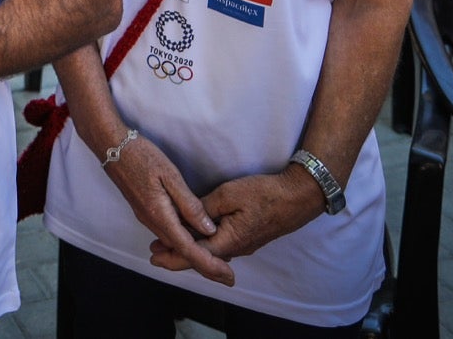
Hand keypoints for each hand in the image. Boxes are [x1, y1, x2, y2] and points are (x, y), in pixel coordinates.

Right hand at [97, 132, 233, 284]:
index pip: (188, 249)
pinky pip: (168, 234)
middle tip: (228, 273)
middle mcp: (152, 222)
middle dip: (206, 265)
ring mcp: (147, 218)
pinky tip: (195, 238)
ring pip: (175, 244)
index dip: (209, 265)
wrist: (111, 146)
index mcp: (160, 215)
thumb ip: (189, 204)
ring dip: (195, 255)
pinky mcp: (146, 211)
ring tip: (218, 259)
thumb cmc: (141, 155)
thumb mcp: (170, 175)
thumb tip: (209, 229)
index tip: (228, 276)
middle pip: (182, 252)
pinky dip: (184, 242)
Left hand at [153, 169, 322, 269]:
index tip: (154, 256)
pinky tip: (194, 236)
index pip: (194, 254)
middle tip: (154, 251)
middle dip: (176, 255)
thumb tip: (186, 217)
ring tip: (167, 244)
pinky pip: (220, 246)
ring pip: (211, 253)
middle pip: (201, 257)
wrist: (298, 197)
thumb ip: (204, 208)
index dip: (172, 255)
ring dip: (190, 248)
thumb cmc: (265, 194)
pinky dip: (203, 244)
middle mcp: (235, 249)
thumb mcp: (228, 194)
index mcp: (228, 241)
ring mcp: (243, 245)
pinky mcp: (247, 238)